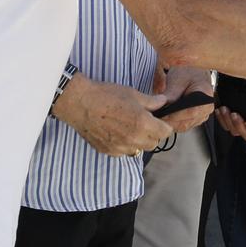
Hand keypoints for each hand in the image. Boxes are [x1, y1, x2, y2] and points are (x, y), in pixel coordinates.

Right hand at [52, 74, 173, 155]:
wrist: (80, 103)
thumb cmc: (106, 95)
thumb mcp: (132, 94)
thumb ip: (151, 102)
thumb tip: (164, 102)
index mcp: (143, 124)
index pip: (165, 133)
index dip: (165, 126)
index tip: (161, 121)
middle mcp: (134, 139)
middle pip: (154, 143)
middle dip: (153, 134)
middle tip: (146, 123)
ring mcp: (120, 147)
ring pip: (139, 150)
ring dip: (139, 141)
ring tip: (130, 128)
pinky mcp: (108, 151)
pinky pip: (124, 152)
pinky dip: (125, 145)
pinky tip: (118, 133)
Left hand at [154, 65, 215, 132]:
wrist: (193, 73)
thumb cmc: (189, 73)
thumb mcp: (178, 79)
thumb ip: (171, 93)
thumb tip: (162, 106)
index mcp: (206, 97)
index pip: (191, 111)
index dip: (175, 115)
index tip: (162, 115)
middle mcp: (206, 109)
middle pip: (187, 122)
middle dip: (169, 121)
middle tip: (155, 117)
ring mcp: (201, 116)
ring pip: (183, 127)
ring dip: (170, 123)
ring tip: (158, 117)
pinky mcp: (194, 120)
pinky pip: (182, 126)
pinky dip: (172, 123)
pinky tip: (164, 118)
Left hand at [214, 78, 245, 140]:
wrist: (243, 75)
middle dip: (239, 126)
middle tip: (234, 114)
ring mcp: (240, 122)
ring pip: (233, 131)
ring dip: (228, 121)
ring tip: (225, 109)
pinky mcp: (229, 118)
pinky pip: (224, 124)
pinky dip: (221, 119)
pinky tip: (220, 109)